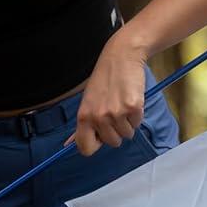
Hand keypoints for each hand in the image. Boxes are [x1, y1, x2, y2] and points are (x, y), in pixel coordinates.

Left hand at [67, 38, 148, 156]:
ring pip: (127, 134)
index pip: (85, 148)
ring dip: (127, 122)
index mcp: (84, 116)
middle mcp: (98, 117)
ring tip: (122, 103)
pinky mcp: (133, 108)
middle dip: (116, 131)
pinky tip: (130, 99)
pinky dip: (137, 115)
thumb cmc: (104, 80)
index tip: (101, 135)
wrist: (121, 57)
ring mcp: (116, 113)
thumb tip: (69, 144)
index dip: (96, 144)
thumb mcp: (87, 101)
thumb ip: (83, 123)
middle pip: (112, 143)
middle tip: (114, 111)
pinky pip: (137, 123)